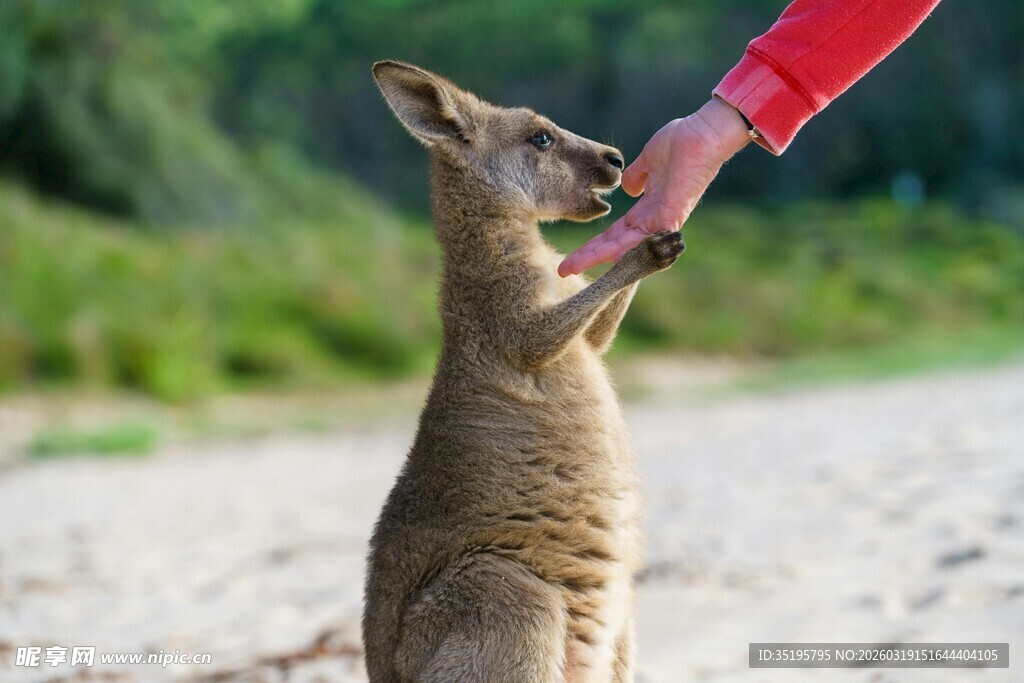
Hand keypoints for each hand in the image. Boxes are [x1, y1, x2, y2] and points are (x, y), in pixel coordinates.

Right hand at [558, 97, 751, 276]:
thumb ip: (636, 175)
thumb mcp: (649, 160)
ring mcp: (663, 219)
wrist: (705, 133)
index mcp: (648, 208)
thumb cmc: (682, 142)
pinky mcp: (672, 214)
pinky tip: (607, 257)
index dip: (595, 245)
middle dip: (589, 256)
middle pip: (616, 245)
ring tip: (574, 265)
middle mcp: (654, 219)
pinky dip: (628, 249)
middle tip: (563, 270)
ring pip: (627, 246)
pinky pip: (649, 238)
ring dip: (600, 256)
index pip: (616, 234)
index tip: (573, 256)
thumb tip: (626, 187)